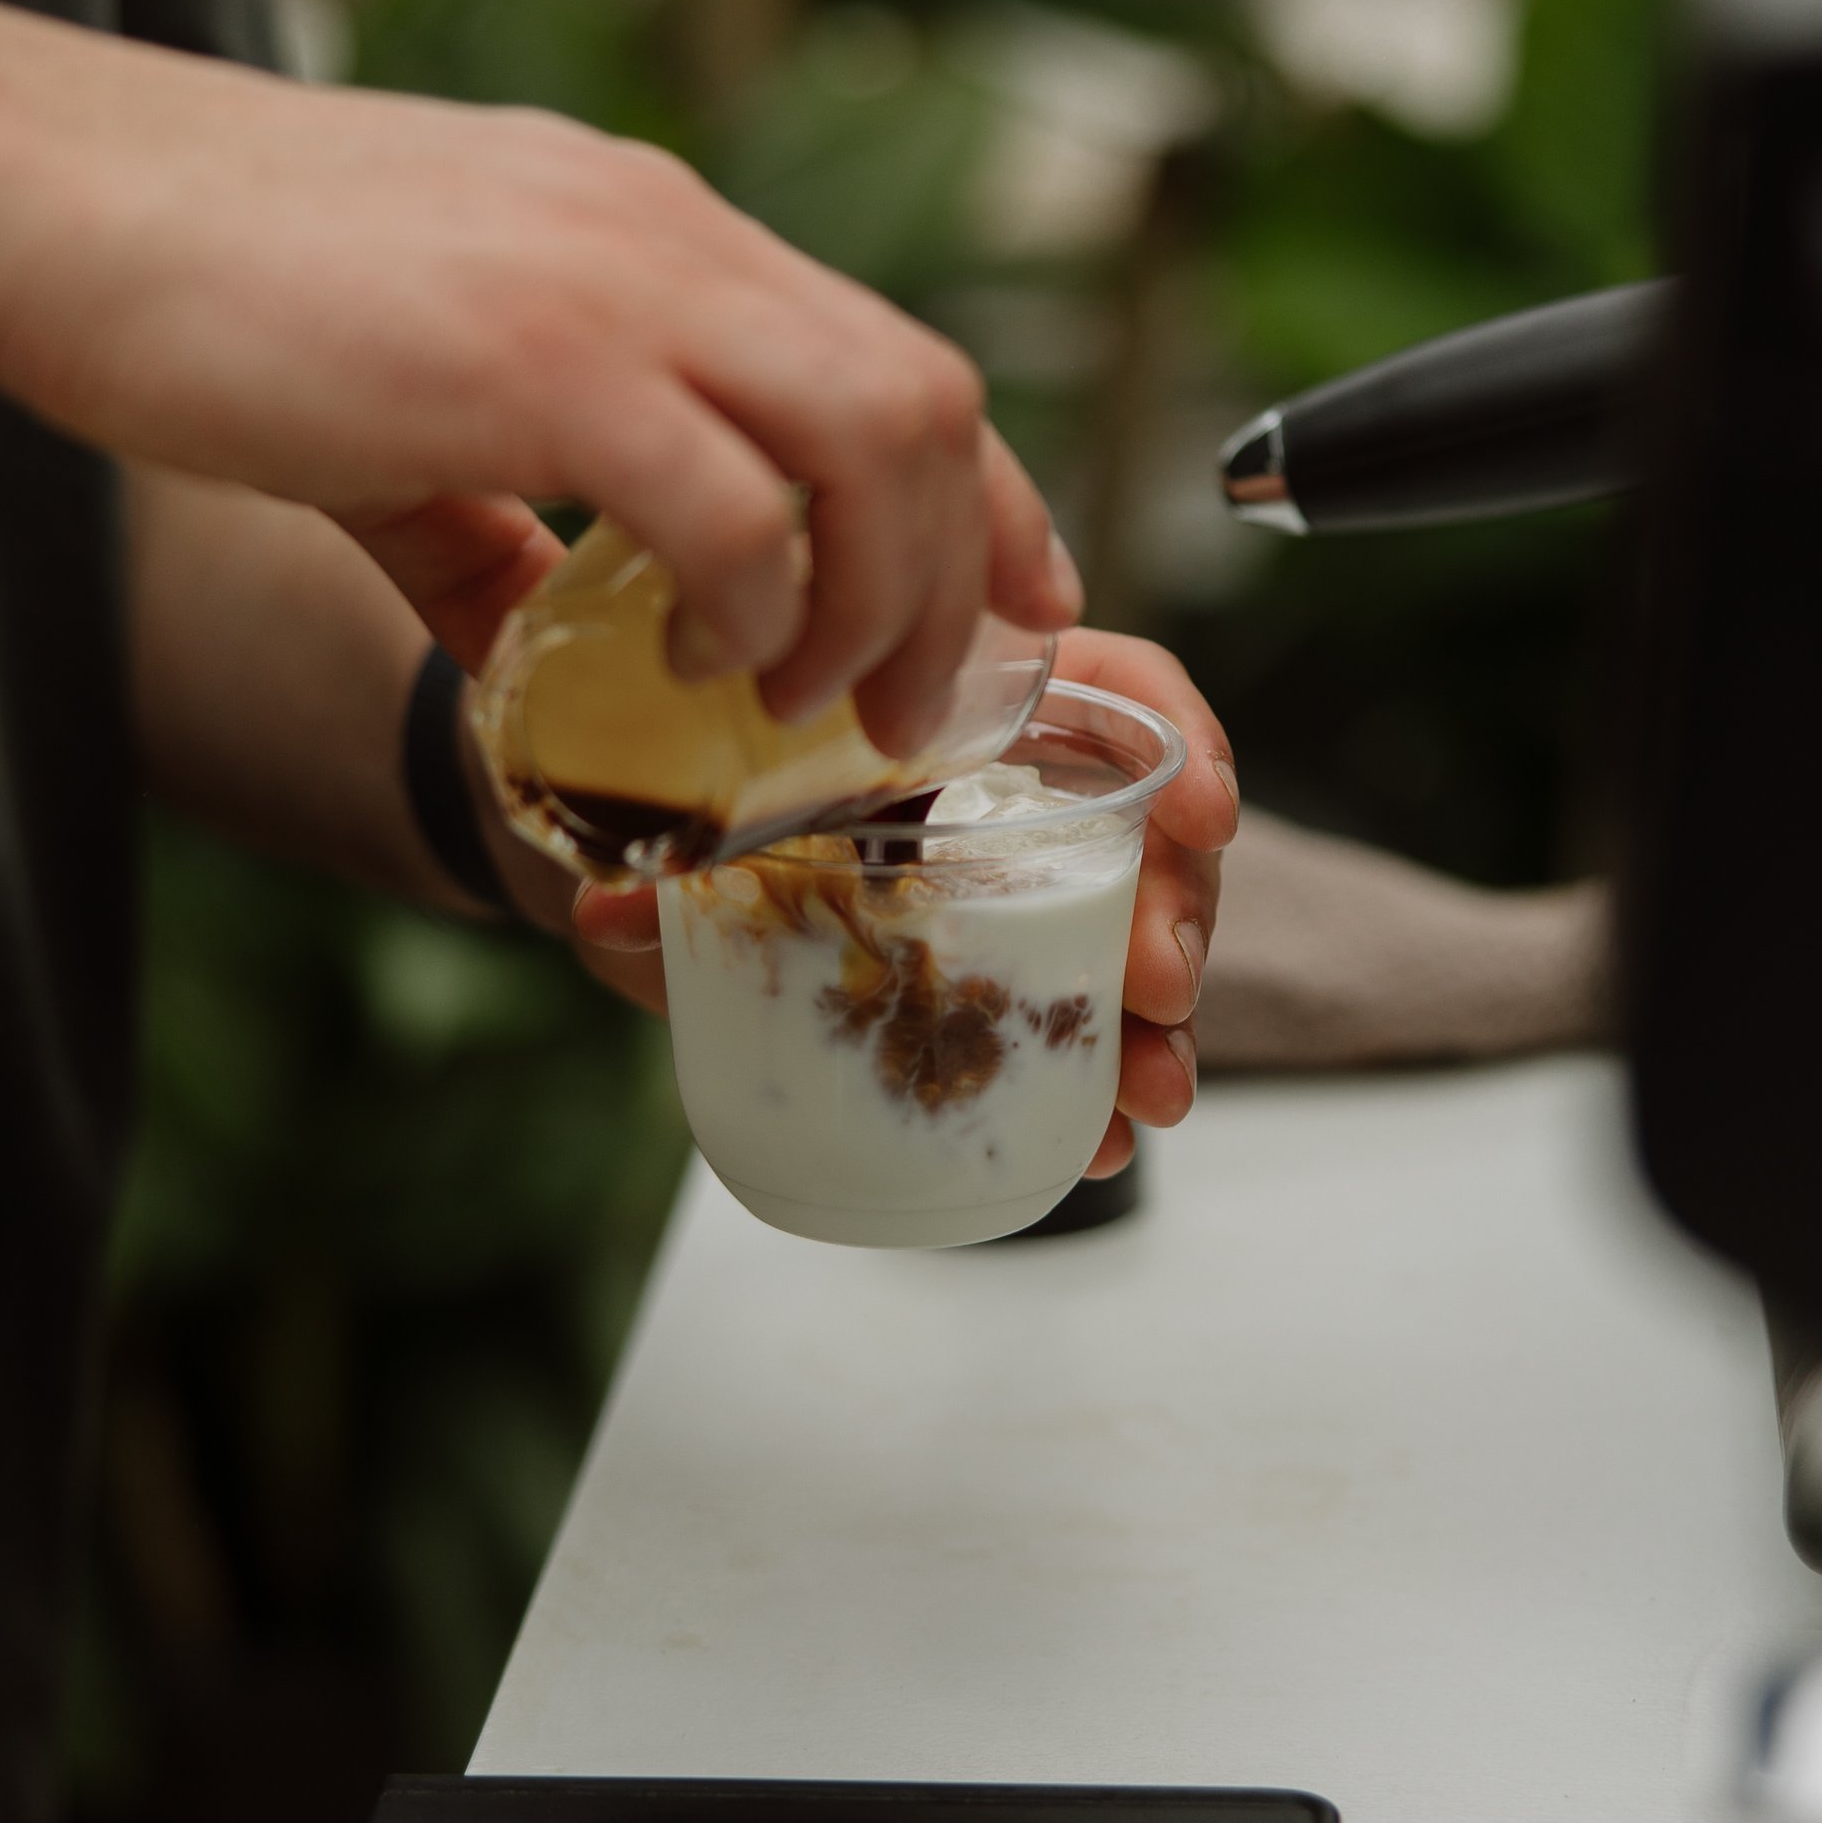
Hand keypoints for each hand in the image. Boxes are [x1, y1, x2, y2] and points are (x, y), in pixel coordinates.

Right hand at [0, 0, 1078, 753]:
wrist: (73, 201)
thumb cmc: (219, 288)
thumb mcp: (411, 397)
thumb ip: (496, 520)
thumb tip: (530, 643)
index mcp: (658, 234)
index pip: (897, 355)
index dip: (993, 498)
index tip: (1019, 613)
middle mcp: (670, 241)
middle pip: (928, 397)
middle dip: (962, 576)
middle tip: (916, 711)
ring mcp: (616, 285)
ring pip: (875, 434)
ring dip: (880, 597)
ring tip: (815, 703)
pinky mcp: (537, 356)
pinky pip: (730, 499)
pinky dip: (753, 604)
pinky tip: (697, 668)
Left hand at [563, 628, 1238, 1181]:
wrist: (635, 845)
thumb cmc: (680, 786)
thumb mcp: (673, 811)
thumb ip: (659, 861)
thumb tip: (618, 912)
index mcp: (957, 699)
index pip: (1112, 686)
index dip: (1178, 738)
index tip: (1203, 817)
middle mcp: (1006, 784)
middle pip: (1144, 826)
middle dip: (1177, 911)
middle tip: (1158, 986)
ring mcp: (1011, 883)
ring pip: (1129, 934)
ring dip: (1156, 1020)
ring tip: (1150, 1094)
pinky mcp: (994, 972)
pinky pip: (1075, 1015)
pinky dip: (1098, 1077)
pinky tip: (1102, 1136)